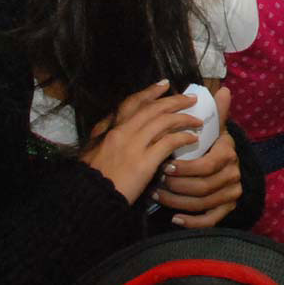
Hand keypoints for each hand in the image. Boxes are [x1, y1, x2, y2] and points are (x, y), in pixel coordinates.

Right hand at [81, 80, 201, 203]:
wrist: (86, 199)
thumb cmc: (88, 179)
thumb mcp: (90, 152)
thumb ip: (102, 137)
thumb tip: (113, 127)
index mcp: (108, 129)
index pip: (131, 103)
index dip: (149, 92)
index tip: (164, 85)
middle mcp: (121, 132)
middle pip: (152, 109)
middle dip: (174, 101)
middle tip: (190, 98)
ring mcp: (133, 146)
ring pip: (163, 122)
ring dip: (183, 118)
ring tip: (197, 120)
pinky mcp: (144, 162)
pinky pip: (169, 143)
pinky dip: (183, 137)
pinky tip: (192, 138)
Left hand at [155, 87, 243, 226]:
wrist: (226, 168)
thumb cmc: (212, 146)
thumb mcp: (214, 130)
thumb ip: (216, 113)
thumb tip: (224, 90)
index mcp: (228, 153)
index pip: (207, 164)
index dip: (186, 167)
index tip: (165, 165)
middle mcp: (234, 175)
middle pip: (202, 186)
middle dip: (176, 185)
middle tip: (157, 182)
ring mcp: (231, 194)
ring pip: (202, 203)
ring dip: (177, 201)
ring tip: (157, 195)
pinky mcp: (227, 210)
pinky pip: (209, 220)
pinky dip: (191, 221)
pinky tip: (174, 218)